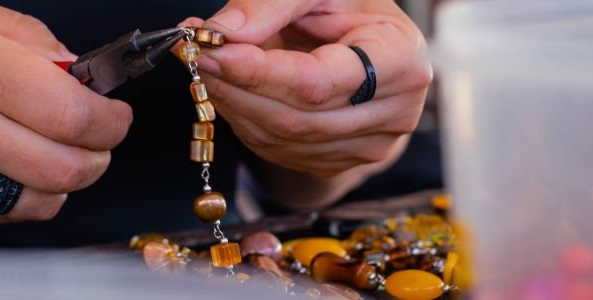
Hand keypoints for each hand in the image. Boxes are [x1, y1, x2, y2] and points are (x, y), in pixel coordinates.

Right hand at [0, 0, 131, 224]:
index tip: (116, 114)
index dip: (110, 120)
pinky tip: (23, 171)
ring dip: (69, 181)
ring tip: (63, 155)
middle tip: (101, 139)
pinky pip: (4, 215)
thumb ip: (28, 37)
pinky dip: (30, 198)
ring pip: (41, 200)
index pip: (70, 112)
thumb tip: (77, 71)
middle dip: (101, 156)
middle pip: (66, 166)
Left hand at [181, 0, 430, 177]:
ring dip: (230, 102)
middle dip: (234, 85)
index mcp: (401, 63)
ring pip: (279, 138)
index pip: (318, 83)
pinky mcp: (337, 162)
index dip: (259, 72)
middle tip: (191, 52)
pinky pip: (276, 150)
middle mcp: (393, 115)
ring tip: (204, 64)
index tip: (209, 51)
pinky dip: (242, 119)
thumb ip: (271, 4)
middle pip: (295, 117)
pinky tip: (228, 88)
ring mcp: (367, 147)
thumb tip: (222, 33)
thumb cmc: (347, 8)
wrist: (370, 43)